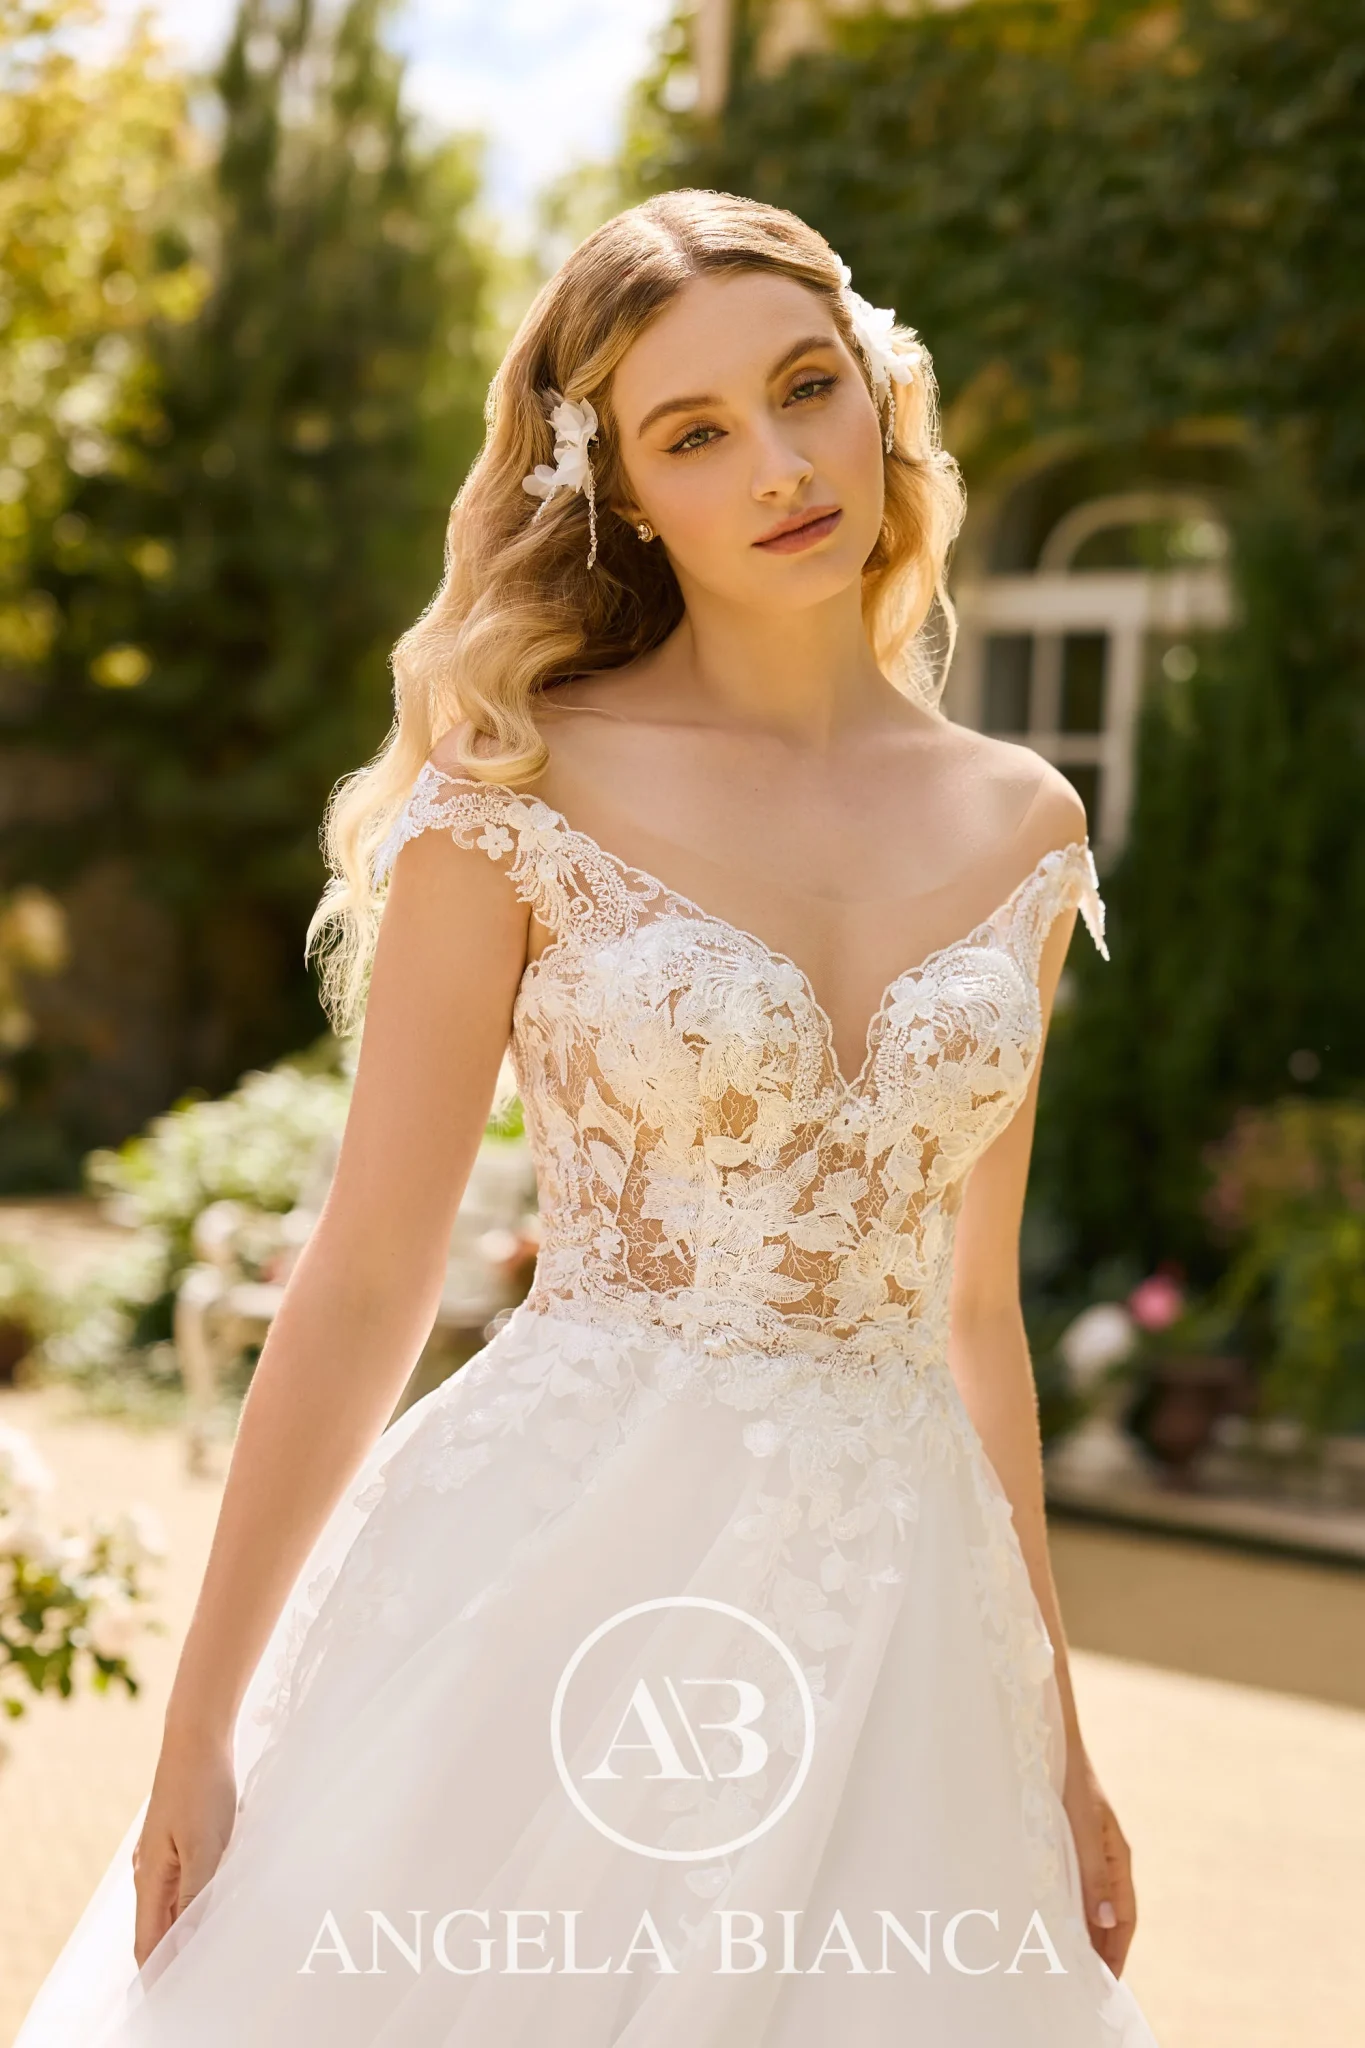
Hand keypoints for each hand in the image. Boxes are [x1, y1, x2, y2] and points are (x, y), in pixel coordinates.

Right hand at [132, 1728, 238, 1967]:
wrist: (197, 1736)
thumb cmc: (202, 1788)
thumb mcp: (206, 1844)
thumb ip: (197, 1893)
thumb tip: (188, 1942)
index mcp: (151, 1878)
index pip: (149, 1943)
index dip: (158, 1975)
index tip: (173, 2001)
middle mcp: (151, 1872)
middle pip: (158, 1928)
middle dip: (175, 1958)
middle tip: (201, 1983)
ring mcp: (162, 1855)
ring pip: (173, 1906)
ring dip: (188, 1929)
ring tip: (211, 1952)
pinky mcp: (179, 1840)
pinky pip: (185, 1883)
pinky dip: (197, 1901)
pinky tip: (217, 1905)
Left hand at [1062, 1746, 1136, 1977]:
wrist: (1054, 1742)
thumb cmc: (1071, 1783)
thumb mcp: (1083, 1829)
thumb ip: (1094, 1875)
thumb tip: (1105, 1923)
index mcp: (1118, 1858)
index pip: (1125, 1918)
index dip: (1118, 1952)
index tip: (1109, 1983)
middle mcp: (1107, 1859)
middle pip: (1109, 1915)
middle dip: (1103, 1950)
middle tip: (1087, 1983)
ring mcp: (1090, 1851)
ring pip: (1092, 1902)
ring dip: (1085, 1931)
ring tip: (1071, 1962)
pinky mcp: (1071, 1842)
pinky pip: (1076, 1884)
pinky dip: (1071, 1908)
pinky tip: (1055, 1919)